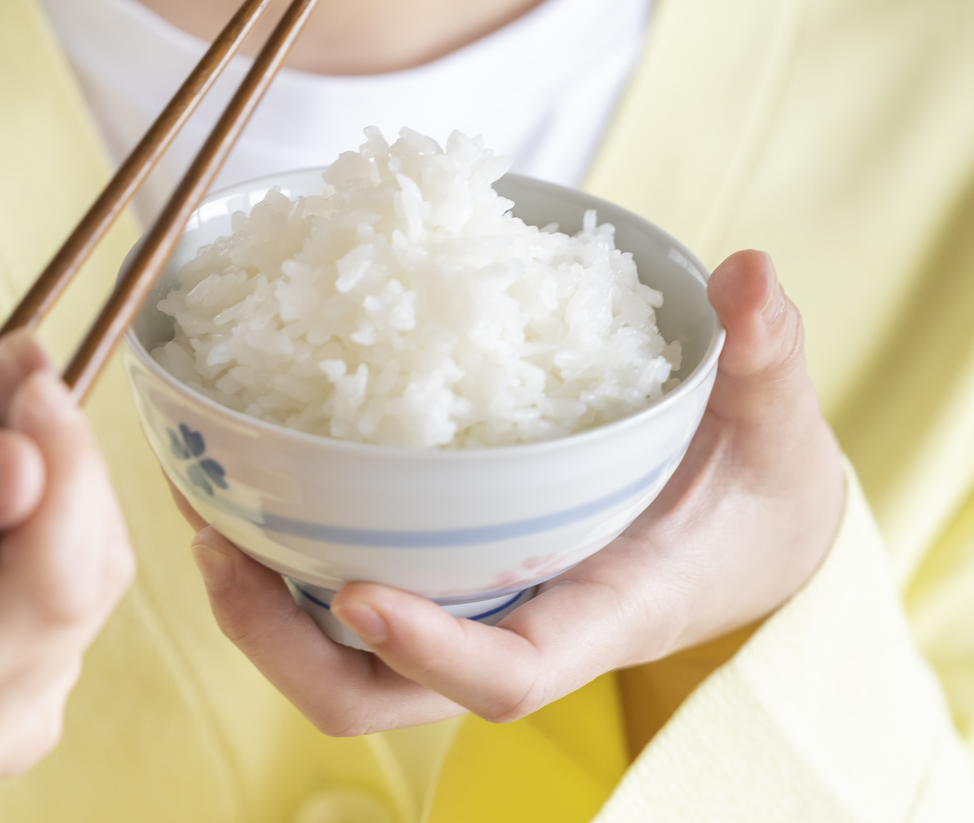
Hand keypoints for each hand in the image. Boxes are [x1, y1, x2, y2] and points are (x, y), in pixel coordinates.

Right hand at [0, 297, 134, 821]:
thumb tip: (23, 466)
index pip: (41, 590)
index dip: (61, 468)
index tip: (26, 366)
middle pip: (80, 573)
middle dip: (52, 441)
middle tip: (3, 346)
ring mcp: (10, 713)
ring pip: (87, 556)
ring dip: (44, 448)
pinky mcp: (36, 675)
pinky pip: (76, 559)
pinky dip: (43, 478)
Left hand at [184, 250, 844, 740]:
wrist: (752, 537)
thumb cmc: (758, 487)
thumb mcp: (774, 422)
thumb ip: (764, 354)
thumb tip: (750, 273)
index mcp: (601, 612)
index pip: (505, 674)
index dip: (426, 650)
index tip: (353, 591)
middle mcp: (520, 632)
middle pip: (382, 700)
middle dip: (284, 647)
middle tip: (217, 546)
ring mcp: (474, 615)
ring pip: (345, 665)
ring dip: (261, 609)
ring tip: (200, 505)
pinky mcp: (449, 582)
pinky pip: (345, 599)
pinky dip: (283, 558)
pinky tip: (240, 475)